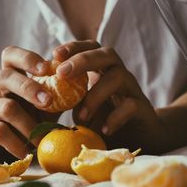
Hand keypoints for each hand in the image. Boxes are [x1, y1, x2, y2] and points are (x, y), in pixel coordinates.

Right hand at [0, 46, 54, 160]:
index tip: (46, 68)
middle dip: (30, 88)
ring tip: (43, 139)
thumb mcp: (42, 109)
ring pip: (6, 107)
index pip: (11, 55)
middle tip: (49, 102)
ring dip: (29, 124)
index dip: (27, 58)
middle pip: (6, 77)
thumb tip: (83, 87)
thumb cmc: (23, 124)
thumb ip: (57, 97)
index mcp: (9, 78)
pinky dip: (17, 143)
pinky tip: (27, 153)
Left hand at [52, 40, 167, 152]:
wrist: (141, 138)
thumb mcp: (83, 110)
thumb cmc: (105, 122)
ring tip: (80, 116)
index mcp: (103, 72)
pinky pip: (131, 105)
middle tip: (62, 73)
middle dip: (82, 60)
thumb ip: (69, 102)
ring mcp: (132, 90)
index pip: (91, 48)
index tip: (55, 54)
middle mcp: (119, 75)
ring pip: (119, 76)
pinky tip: (103, 130)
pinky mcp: (143, 109)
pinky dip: (115, 117)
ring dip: (95, 95)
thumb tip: (43, 100)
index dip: (74, 47)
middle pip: (106, 54)